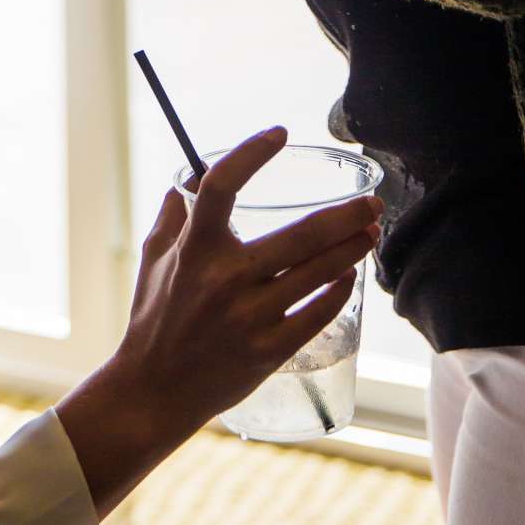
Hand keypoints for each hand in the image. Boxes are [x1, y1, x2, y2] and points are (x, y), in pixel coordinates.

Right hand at [55, 129, 381, 515]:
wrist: (153, 391)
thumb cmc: (153, 321)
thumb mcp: (153, 262)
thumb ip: (172, 219)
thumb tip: (185, 183)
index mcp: (194, 250)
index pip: (223, 185)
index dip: (251, 153)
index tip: (280, 133)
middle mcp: (224, 279)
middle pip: (302, 235)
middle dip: (345, 215)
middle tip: (371, 202)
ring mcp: (250, 318)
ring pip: (318, 274)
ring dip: (352, 249)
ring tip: (371, 233)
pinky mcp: (268, 351)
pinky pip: (317, 314)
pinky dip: (338, 291)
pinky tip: (350, 276)